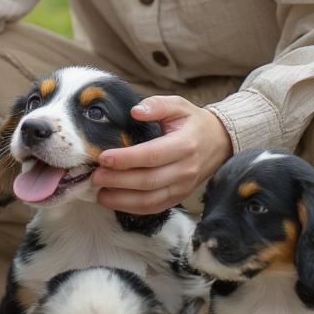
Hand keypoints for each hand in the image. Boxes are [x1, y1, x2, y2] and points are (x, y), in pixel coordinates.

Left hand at [91, 96, 231, 213]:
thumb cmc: (192, 122)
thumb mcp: (179, 105)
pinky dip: (132, 208)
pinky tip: (114, 201)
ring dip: (122, 199)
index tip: (104, 157)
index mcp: (185, 145)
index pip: (153, 155)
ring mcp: (184, 187)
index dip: (127, 159)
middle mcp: (186, 169)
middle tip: (95, 176)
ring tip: (99, 193)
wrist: (218, 142)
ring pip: (150, 200)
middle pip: (148, 181)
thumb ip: (157, 105)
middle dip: (118, 181)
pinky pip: (154, 207)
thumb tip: (135, 111)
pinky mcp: (179, 197)